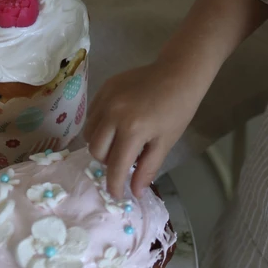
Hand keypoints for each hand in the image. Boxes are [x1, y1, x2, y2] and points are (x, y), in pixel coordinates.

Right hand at [85, 61, 197, 198]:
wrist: (178, 73)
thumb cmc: (178, 109)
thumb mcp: (166, 142)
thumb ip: (147, 168)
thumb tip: (135, 192)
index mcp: (132, 129)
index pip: (115, 166)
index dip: (115, 185)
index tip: (117, 194)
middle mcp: (113, 114)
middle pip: (96, 151)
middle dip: (108, 163)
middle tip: (124, 160)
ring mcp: (106, 99)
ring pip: (89, 133)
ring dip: (101, 145)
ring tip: (119, 142)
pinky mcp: (103, 88)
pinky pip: (92, 115)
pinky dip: (99, 126)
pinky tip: (116, 125)